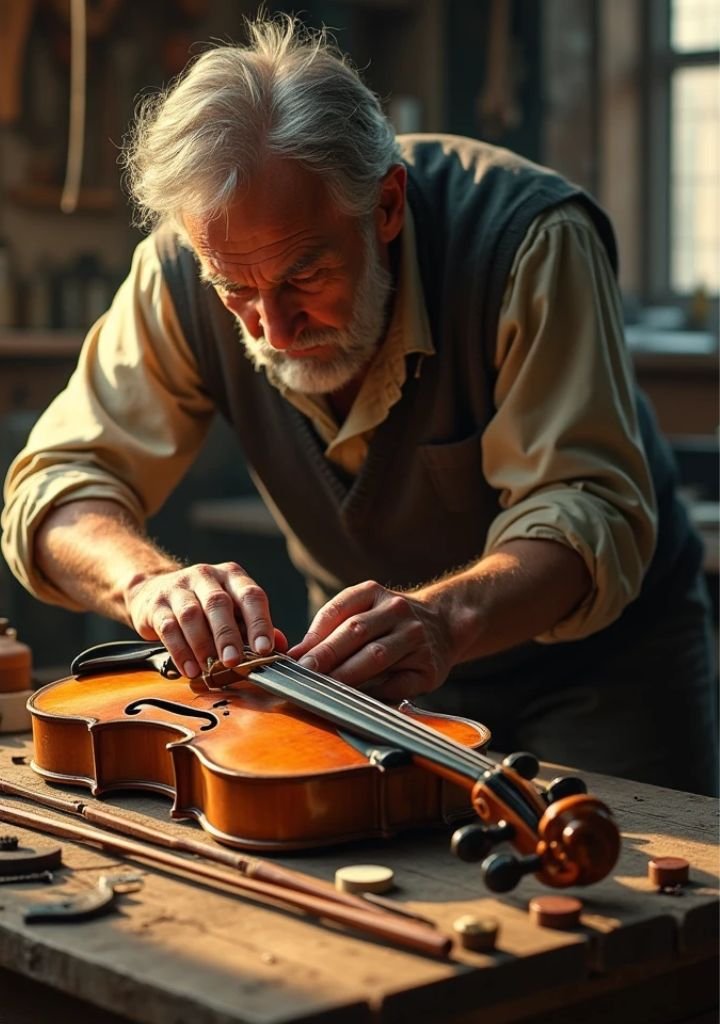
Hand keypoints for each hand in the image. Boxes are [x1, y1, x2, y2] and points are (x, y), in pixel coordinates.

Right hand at [124, 562, 286, 677]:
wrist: (153, 591)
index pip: (251, 595)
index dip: (259, 623)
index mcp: (232, 576)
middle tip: (233, 662)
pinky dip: (180, 651)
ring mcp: (179, 588)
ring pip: (191, 615)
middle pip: (219, 603)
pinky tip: (189, 668)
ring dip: (202, 645)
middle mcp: (206, 576)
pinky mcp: (156, 604)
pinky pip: (168, 628)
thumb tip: (280, 645)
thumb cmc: (203, 606)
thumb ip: (255, 627)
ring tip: (209, 669)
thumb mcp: (232, 610)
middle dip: (227, 635)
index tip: (264, 649)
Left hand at [287, 580, 452, 702]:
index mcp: (374, 593)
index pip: (338, 610)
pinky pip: (398, 683)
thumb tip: (296, 656)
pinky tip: (358, 702)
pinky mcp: (428, 667)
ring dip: (347, 675)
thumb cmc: (389, 623)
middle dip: (327, 655)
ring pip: (376, 656)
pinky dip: (376, 693)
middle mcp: (397, 611)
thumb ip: (331, 629)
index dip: (314, 635)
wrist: (444, 624)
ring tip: (325, 689)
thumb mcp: (363, 612)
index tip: (294, 657)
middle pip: (356, 632)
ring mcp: (415, 638)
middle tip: (304, 674)